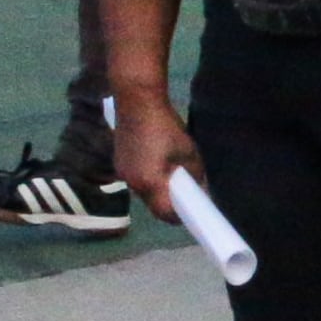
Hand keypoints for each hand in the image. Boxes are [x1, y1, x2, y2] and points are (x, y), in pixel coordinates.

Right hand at [111, 83, 205, 218]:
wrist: (136, 103)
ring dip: (159, 191)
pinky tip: (159, 166)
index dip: (181, 217)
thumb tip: (201, 188)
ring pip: (145, 193)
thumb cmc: (166, 127)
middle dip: (171, 204)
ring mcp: (123, 175)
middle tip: (188, 197)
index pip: (166, 212)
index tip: (195, 214)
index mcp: (150, 183)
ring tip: (174, 179)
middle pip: (154, 205)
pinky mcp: (119, 164)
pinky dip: (150, 180)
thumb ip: (195, 174)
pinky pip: (137, 181)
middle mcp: (133, 184)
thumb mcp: (189, 152)